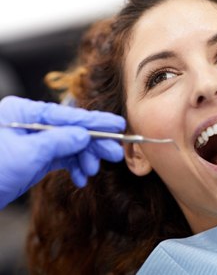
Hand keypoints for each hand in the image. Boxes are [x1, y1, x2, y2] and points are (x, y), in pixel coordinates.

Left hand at [0, 96, 125, 207]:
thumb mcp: (27, 153)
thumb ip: (59, 141)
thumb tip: (85, 134)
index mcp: (25, 113)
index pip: (68, 114)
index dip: (95, 120)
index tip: (116, 124)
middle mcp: (32, 124)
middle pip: (72, 130)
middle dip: (93, 143)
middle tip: (114, 153)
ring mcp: (36, 142)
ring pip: (70, 145)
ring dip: (85, 158)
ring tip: (92, 171)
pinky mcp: (37, 158)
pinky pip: (63, 159)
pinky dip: (74, 167)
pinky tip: (80, 178)